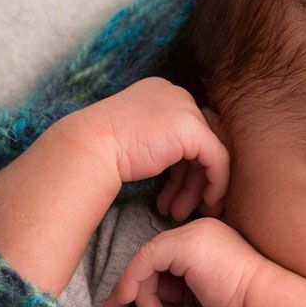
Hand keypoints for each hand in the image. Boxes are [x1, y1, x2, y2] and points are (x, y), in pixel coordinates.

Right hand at [54, 77, 229, 220]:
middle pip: (198, 143)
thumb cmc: (103, 151)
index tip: (174, 196)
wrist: (88, 149)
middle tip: (181, 209)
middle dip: (190, 181)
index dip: (183, 168)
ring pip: (208, 154)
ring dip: (195, 188)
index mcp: (161, 93)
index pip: (185, 133)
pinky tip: (205, 204)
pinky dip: (216, 183)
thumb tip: (185, 168)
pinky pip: (217, 159)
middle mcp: (176, 94)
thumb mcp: (138, 140)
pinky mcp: (192, 128)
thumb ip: (163, 144)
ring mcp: (185, 108)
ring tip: (180, 213)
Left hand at [101, 217, 268, 306]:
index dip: (144, 281)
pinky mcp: (186, 246)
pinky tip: (134, 302)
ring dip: (137, 290)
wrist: (263, 301)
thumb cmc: (241, 303)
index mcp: (205, 237)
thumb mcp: (201, 291)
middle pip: (152, 255)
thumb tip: (150, 294)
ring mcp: (192, 234)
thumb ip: (177, 285)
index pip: (164, 256)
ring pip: (146, 257)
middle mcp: (198, 229)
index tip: (130, 306)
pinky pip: (146, 260)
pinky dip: (134, 281)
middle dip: (132, 284)